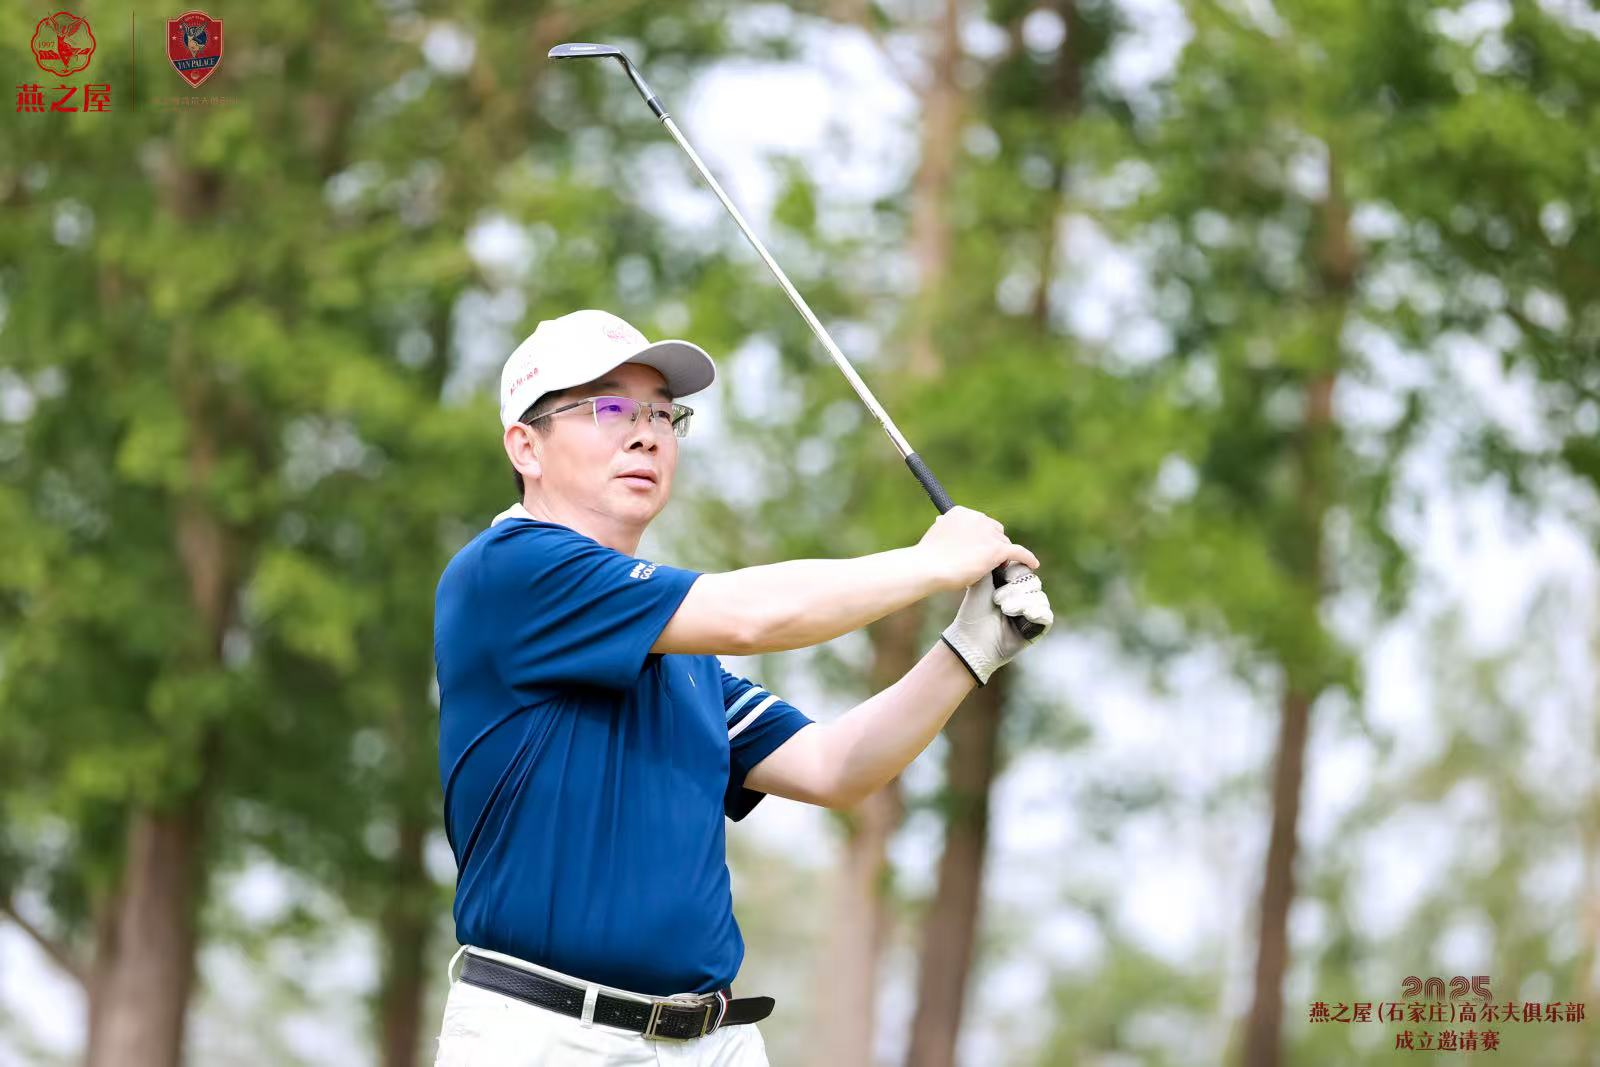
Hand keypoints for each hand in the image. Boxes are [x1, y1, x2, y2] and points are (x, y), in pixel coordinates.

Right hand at [915, 507, 1040, 591]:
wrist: (928, 567)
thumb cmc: (928, 558)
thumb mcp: (937, 537)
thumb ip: (950, 534)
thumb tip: (950, 537)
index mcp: (961, 512)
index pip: (979, 523)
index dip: (980, 537)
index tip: (975, 548)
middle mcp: (977, 518)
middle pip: (995, 531)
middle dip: (992, 544)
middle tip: (984, 561)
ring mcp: (988, 533)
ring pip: (1004, 543)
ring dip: (1001, 555)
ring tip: (996, 569)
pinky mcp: (997, 549)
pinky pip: (1018, 551)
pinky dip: (1027, 558)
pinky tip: (1033, 564)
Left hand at [940, 566, 1053, 684]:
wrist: (971, 638)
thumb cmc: (973, 612)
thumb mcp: (981, 582)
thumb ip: (992, 563)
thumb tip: (1001, 547)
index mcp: (1010, 585)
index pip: (1024, 570)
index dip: (1016, 572)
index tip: (1003, 575)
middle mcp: (1023, 597)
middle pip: (1033, 582)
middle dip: (1016, 589)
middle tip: (998, 599)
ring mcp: (1031, 613)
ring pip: (1039, 597)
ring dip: (1021, 602)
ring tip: (1005, 609)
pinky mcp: (1037, 628)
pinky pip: (1046, 615)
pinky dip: (1036, 612)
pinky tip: (1026, 614)